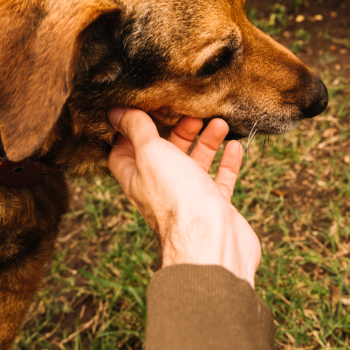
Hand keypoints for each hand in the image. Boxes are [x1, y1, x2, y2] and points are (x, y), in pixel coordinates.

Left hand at [107, 108, 260, 286]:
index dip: (130, 129)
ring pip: (195, 162)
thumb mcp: (151, 153)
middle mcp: (161, 188)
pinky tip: (234, 145)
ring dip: (206, 140)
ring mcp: (189, 197)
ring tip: (219, 122)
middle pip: (165, 152)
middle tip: (192, 111)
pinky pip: (220, 178)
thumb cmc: (177, 198)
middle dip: (177, 129)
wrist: (211, 241)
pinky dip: (227, 161)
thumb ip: (136, 130)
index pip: (124, 151)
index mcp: (138, 178)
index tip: (143, 107)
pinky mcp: (214, 205)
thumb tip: (115, 110)